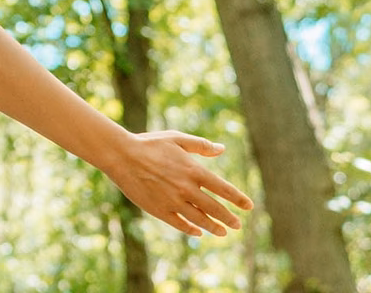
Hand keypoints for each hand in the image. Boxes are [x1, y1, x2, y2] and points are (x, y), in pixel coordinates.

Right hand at [101, 130, 253, 236]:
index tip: (249, 207)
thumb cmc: (149, 144)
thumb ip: (201, 145)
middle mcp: (186, 189)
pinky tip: (197, 232)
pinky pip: (179, 224)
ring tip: (222, 233)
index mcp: (194, 170)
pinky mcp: (159, 210)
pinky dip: (190, 230)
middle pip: (215, 208)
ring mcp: (173, 201)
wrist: (121, 156)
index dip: (238, 199)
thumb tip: (221, 149)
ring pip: (199, 220)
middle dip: (229, 218)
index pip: (224, 189)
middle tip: (237, 225)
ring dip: (213, 227)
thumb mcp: (177, 139)